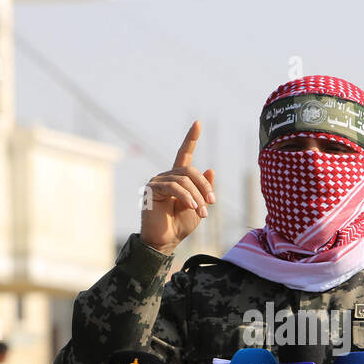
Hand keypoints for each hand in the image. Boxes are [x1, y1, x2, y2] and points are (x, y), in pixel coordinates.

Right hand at [140, 121, 215, 254]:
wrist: (166, 240)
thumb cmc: (181, 225)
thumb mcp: (199, 206)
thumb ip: (204, 189)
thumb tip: (210, 169)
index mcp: (178, 178)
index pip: (184, 154)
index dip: (190, 138)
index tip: (198, 123)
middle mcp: (167, 176)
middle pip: (190, 170)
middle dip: (204, 186)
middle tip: (211, 203)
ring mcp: (158, 181)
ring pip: (184, 180)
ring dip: (197, 196)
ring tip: (201, 212)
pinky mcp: (152, 189)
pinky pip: (174, 187)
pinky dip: (186, 197)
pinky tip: (191, 207)